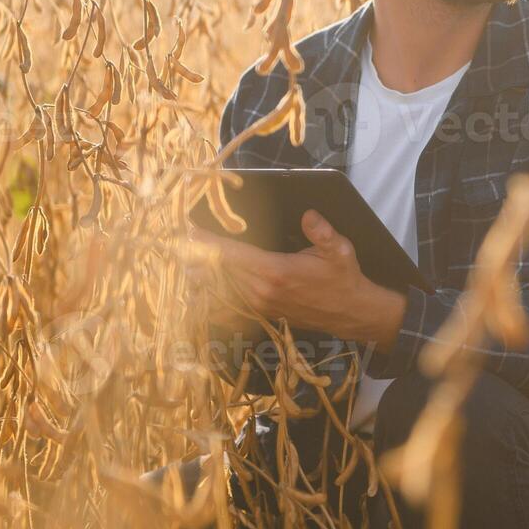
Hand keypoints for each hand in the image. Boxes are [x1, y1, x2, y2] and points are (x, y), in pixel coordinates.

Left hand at [186, 210, 407, 349]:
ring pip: (220, 290)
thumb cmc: (344, 279)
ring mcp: (260, 305)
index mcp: (276, 272)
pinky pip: (229, 307)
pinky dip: (211, 299)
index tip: (188, 232)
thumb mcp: (340, 251)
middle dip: (197, 257)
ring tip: (182, 262)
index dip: (208, 243)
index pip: (233, 255)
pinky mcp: (262, 314)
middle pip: (219, 272)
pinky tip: (199, 292)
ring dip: (200, 276)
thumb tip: (309, 215)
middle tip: (176, 243)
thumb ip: (322, 232)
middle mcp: (262, 291)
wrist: (351, 313)